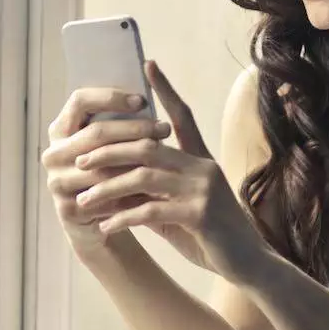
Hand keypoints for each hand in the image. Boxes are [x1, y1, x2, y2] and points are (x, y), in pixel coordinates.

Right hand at [41, 85, 174, 256]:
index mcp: (60, 129)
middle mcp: (53, 153)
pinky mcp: (67, 209)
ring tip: (165, 155)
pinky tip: (154, 186)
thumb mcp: (113, 143)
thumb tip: (149, 70)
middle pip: (95, 133)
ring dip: (136, 160)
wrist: (100, 221)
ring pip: (102, 165)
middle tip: (164, 128)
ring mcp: (56, 182)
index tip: (143, 101)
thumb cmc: (112, 172)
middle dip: (134, 129)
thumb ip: (120, 115)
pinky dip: (129, 190)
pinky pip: (104, 196)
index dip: (111, 97)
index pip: (80, 101)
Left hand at [69, 60, 270, 282]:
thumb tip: (116, 187)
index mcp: (201, 160)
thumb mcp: (180, 211)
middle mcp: (203, 167)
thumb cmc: (213, 237)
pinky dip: (123, 218)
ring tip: (83, 200)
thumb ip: (153, 194)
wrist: (248, 265)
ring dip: (108, 188)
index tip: (147, 64)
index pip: (182, 115)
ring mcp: (203, 189)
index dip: (165, 88)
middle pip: (147, 145)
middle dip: (109, 150)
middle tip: (80, 160)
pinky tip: (105, 227)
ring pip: (144, 177)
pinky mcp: (200, 214)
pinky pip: (151, 210)